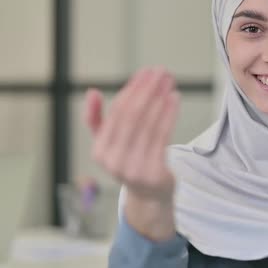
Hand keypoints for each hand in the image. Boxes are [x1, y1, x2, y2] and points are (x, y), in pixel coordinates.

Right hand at [84, 67, 180, 239]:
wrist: (149, 196)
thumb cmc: (130, 161)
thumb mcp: (109, 143)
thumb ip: (97, 119)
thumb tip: (91, 92)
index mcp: (100, 150)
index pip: (117, 113)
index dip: (132, 89)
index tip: (146, 73)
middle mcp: (113, 160)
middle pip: (133, 116)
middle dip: (148, 90)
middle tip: (161, 72)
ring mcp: (133, 168)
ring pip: (149, 124)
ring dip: (160, 99)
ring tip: (169, 82)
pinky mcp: (153, 172)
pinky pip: (162, 137)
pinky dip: (169, 115)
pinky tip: (175, 99)